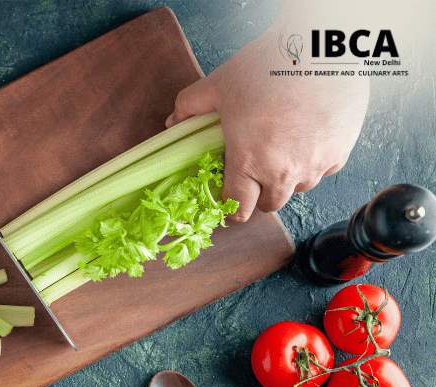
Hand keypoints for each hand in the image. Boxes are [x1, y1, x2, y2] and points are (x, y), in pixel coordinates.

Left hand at [166, 32, 368, 221]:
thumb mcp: (218, 85)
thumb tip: (174, 122)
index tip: (229, 197)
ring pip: (298, 188)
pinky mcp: (340, 153)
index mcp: (249, 162)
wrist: (319, 48)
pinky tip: (304, 136)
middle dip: (258, 194)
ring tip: (279, 147)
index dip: (230, 207)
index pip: (238, 209)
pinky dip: (313, 161)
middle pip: (269, 204)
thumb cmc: (266, 67)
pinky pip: (323, 170)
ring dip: (287, 177)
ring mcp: (316, 165)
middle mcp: (284, 173)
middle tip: (252, 170)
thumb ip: (190, 107)